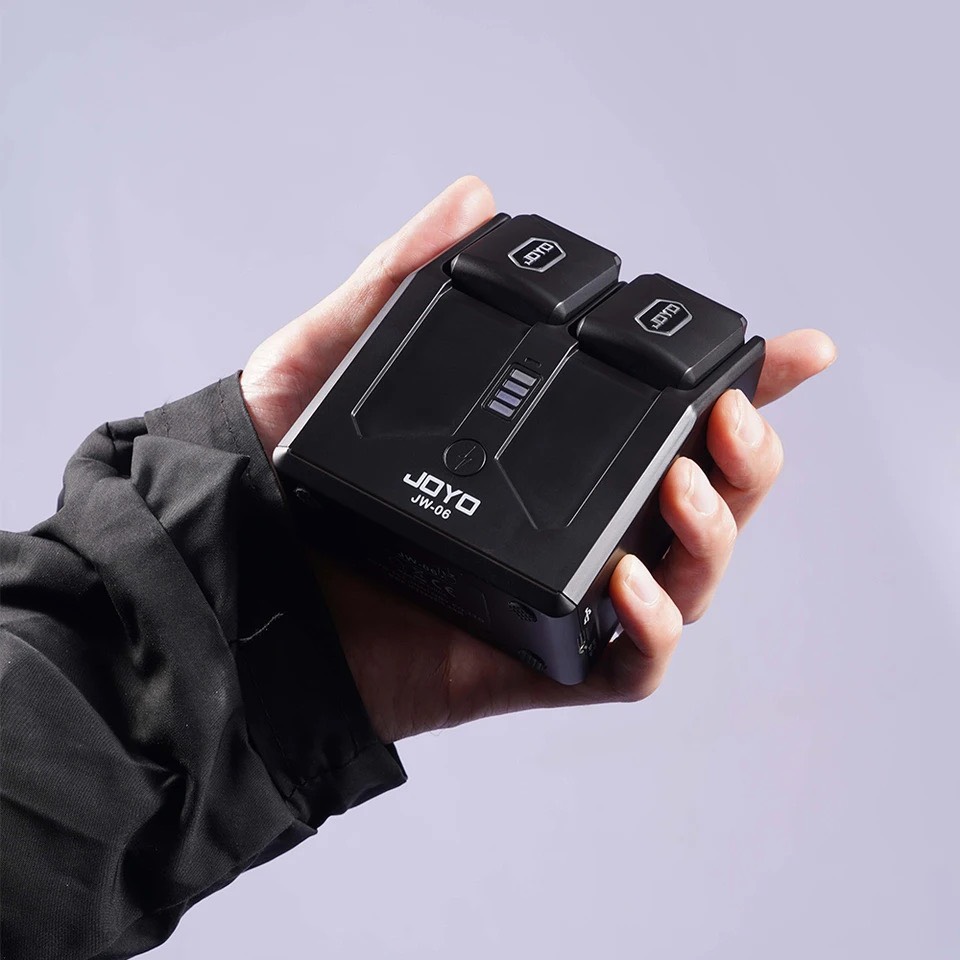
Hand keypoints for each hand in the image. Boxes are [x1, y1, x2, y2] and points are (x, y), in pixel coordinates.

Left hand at [242, 177, 836, 741]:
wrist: (238, 583)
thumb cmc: (282, 478)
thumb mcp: (330, 360)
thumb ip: (397, 280)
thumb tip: (473, 199)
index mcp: (544, 456)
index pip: (660, 418)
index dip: (744, 387)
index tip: (797, 350)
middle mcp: (567, 523)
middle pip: (705, 501)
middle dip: (748, 461)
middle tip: (733, 418)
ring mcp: (561, 594)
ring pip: (689, 579)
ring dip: (716, 532)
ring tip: (687, 485)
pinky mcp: (540, 662)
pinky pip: (631, 665)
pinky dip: (653, 628)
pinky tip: (628, 577)